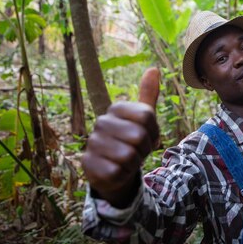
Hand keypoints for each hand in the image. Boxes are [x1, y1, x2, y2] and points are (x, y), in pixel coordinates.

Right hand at [82, 67, 160, 206]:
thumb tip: (154, 69)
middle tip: (136, 151)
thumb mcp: (143, 119)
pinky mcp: (88, 164)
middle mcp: (101, 122)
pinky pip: (118, 172)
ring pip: (129, 156)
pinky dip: (123, 175)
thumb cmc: (130, 141)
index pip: (147, 116)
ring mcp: (92, 142)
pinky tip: (117, 171)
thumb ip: (148, 95)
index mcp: (116, 109)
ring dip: (133, 164)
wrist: (113, 168)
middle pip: (139, 137)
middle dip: (144, 149)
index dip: (153, 132)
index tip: (147, 136)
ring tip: (126, 161)